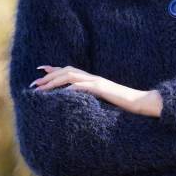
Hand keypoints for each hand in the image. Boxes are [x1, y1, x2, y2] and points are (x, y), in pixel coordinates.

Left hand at [30, 65, 145, 112]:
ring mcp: (98, 82)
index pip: (70, 70)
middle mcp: (93, 78)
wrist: (141, 103)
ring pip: (71, 77)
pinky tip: (62, 92)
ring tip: (41, 88)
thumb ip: (92, 98)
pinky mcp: (102, 89)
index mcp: (92, 80)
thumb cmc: (124, 105)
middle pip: (66, 71)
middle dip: (48, 77)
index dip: (54, 69)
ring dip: (54, 82)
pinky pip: (83, 87)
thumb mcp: (104, 101)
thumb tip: (78, 103)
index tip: (40, 70)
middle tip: (34, 84)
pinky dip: (71, 88)